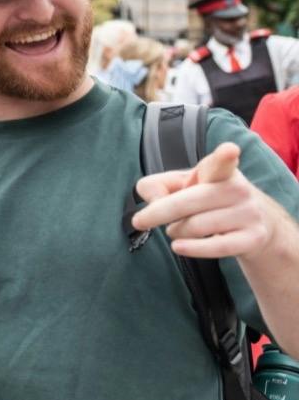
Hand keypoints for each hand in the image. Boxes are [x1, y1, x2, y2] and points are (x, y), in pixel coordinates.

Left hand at [132, 141, 275, 259]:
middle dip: (157, 213)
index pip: (222, 162)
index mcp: (220, 170)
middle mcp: (237, 189)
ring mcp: (248, 214)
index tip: (229, 150)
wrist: (260, 223)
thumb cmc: (210, 199)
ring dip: (176, 231)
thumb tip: (153, 201)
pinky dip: (193, 249)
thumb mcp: (184, 185)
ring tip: (178, 229)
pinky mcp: (254, 238)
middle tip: (139, 221)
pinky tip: (178, 247)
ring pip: (195, 227)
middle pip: (186, 202)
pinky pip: (216, 247)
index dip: (225, 156)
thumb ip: (158, 185)